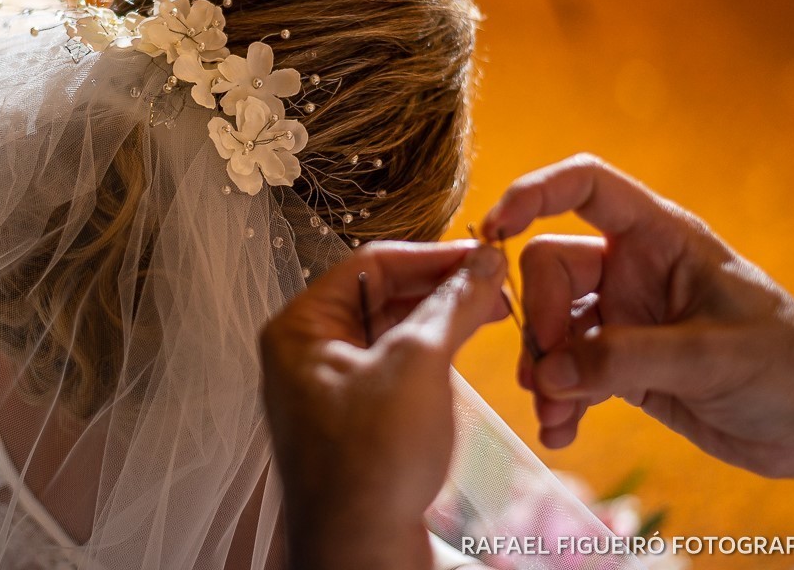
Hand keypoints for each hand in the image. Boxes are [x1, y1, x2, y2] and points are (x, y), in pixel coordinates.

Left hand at [260, 241, 506, 569]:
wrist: (362, 552)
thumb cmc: (371, 462)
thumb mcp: (419, 363)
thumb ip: (453, 303)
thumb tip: (486, 263)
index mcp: (299, 329)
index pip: (369, 265)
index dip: (432, 255)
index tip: (483, 254)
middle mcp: (305, 354)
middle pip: (378, 297)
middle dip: (439, 288)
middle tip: (494, 283)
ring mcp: (329, 390)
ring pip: (390, 333)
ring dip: (440, 320)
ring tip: (490, 311)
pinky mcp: (355, 422)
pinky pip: (394, 370)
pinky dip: (431, 355)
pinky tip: (465, 349)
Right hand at [483, 154, 793, 504]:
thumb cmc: (790, 367)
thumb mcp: (712, 355)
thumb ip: (625, 359)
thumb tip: (549, 374)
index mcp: (660, 238)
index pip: (585, 187)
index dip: (534, 192)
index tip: (494, 229)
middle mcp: (632, 270)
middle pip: (549, 268)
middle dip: (539, 319)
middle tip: (552, 372)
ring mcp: (622, 318)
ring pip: (550, 326)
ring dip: (544, 371)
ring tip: (555, 414)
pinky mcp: (620, 367)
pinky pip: (568, 374)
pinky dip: (559, 402)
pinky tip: (562, 432)